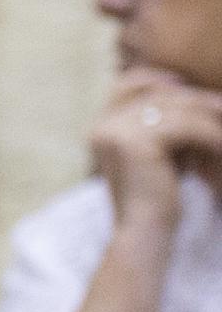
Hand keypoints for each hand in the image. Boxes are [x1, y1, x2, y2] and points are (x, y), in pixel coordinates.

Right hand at [89, 68, 221, 231]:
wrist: (144, 233)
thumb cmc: (155, 199)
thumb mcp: (155, 154)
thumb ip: (160, 125)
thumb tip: (193, 95)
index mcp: (100, 129)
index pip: (124, 85)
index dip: (154, 78)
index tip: (183, 83)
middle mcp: (102, 126)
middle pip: (158, 94)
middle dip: (195, 99)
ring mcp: (117, 132)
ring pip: (176, 108)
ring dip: (208, 118)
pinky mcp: (137, 142)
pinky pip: (186, 127)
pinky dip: (211, 136)